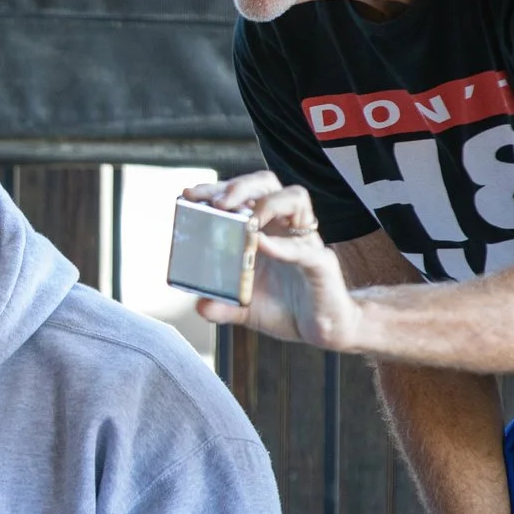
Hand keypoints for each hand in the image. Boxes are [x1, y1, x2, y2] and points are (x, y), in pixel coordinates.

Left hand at [183, 173, 363, 350]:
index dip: (217, 188)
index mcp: (264, 228)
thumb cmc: (286, 309)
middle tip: (218, 202)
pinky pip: (304, 248)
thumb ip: (222, 305)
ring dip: (267, 202)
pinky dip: (282, 246)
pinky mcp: (321, 264)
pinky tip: (262, 245)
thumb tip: (200, 306)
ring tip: (246, 219)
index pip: (242, 193)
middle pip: (267, 184)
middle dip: (240, 186)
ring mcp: (305, 241)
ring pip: (295, 198)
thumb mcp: (245, 308)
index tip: (189, 193)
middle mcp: (285, 226)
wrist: (324, 329)